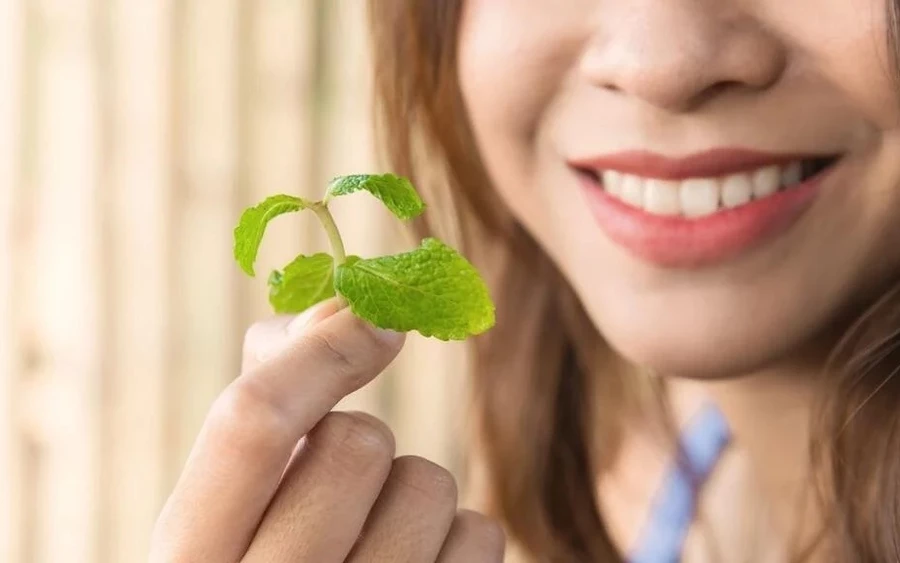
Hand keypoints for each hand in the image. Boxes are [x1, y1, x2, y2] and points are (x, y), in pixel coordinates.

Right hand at [149, 298, 504, 561]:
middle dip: (360, 444)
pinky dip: (456, 538)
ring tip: (377, 536)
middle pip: (356, 444)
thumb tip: (330, 308)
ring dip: (411, 492)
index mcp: (190, 554)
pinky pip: (479, 534)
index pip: (251, 422)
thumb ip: (265, 408)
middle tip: (343, 488)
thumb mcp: (231, 506)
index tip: (374, 319)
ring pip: (427, 483)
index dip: (320, 350)